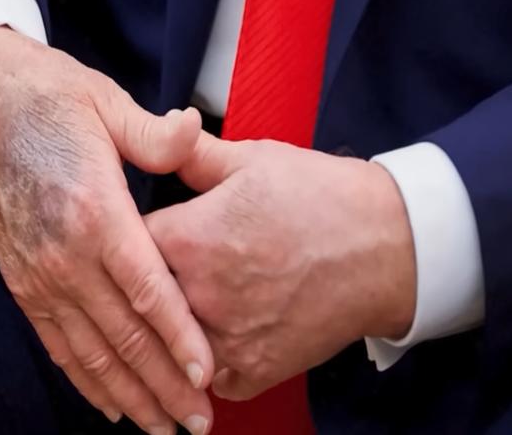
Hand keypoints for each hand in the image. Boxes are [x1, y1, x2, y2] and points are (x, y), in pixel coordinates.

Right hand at [0, 27, 212, 434]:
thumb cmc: (45, 100)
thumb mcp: (103, 102)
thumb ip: (153, 135)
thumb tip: (196, 130)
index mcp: (92, 210)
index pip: (146, 290)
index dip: (179, 336)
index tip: (208, 373)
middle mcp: (63, 255)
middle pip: (123, 335)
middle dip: (164, 382)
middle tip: (199, 420)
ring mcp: (38, 275)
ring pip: (90, 352)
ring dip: (129, 394)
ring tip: (164, 426)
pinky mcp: (22, 283)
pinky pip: (56, 343)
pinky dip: (85, 380)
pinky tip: (110, 406)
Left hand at [145, 132, 416, 400]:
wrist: (389, 246)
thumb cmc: (321, 197)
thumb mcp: (253, 160)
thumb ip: (193, 155)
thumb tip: (162, 133)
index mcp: (188, 240)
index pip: (123, 245)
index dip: (124, 239)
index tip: (134, 237)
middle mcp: (197, 296)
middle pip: (141, 299)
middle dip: (142, 286)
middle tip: (155, 276)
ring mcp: (225, 341)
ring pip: (169, 344)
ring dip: (169, 330)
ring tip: (184, 310)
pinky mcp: (254, 371)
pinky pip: (208, 379)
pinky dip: (207, 364)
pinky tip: (214, 342)